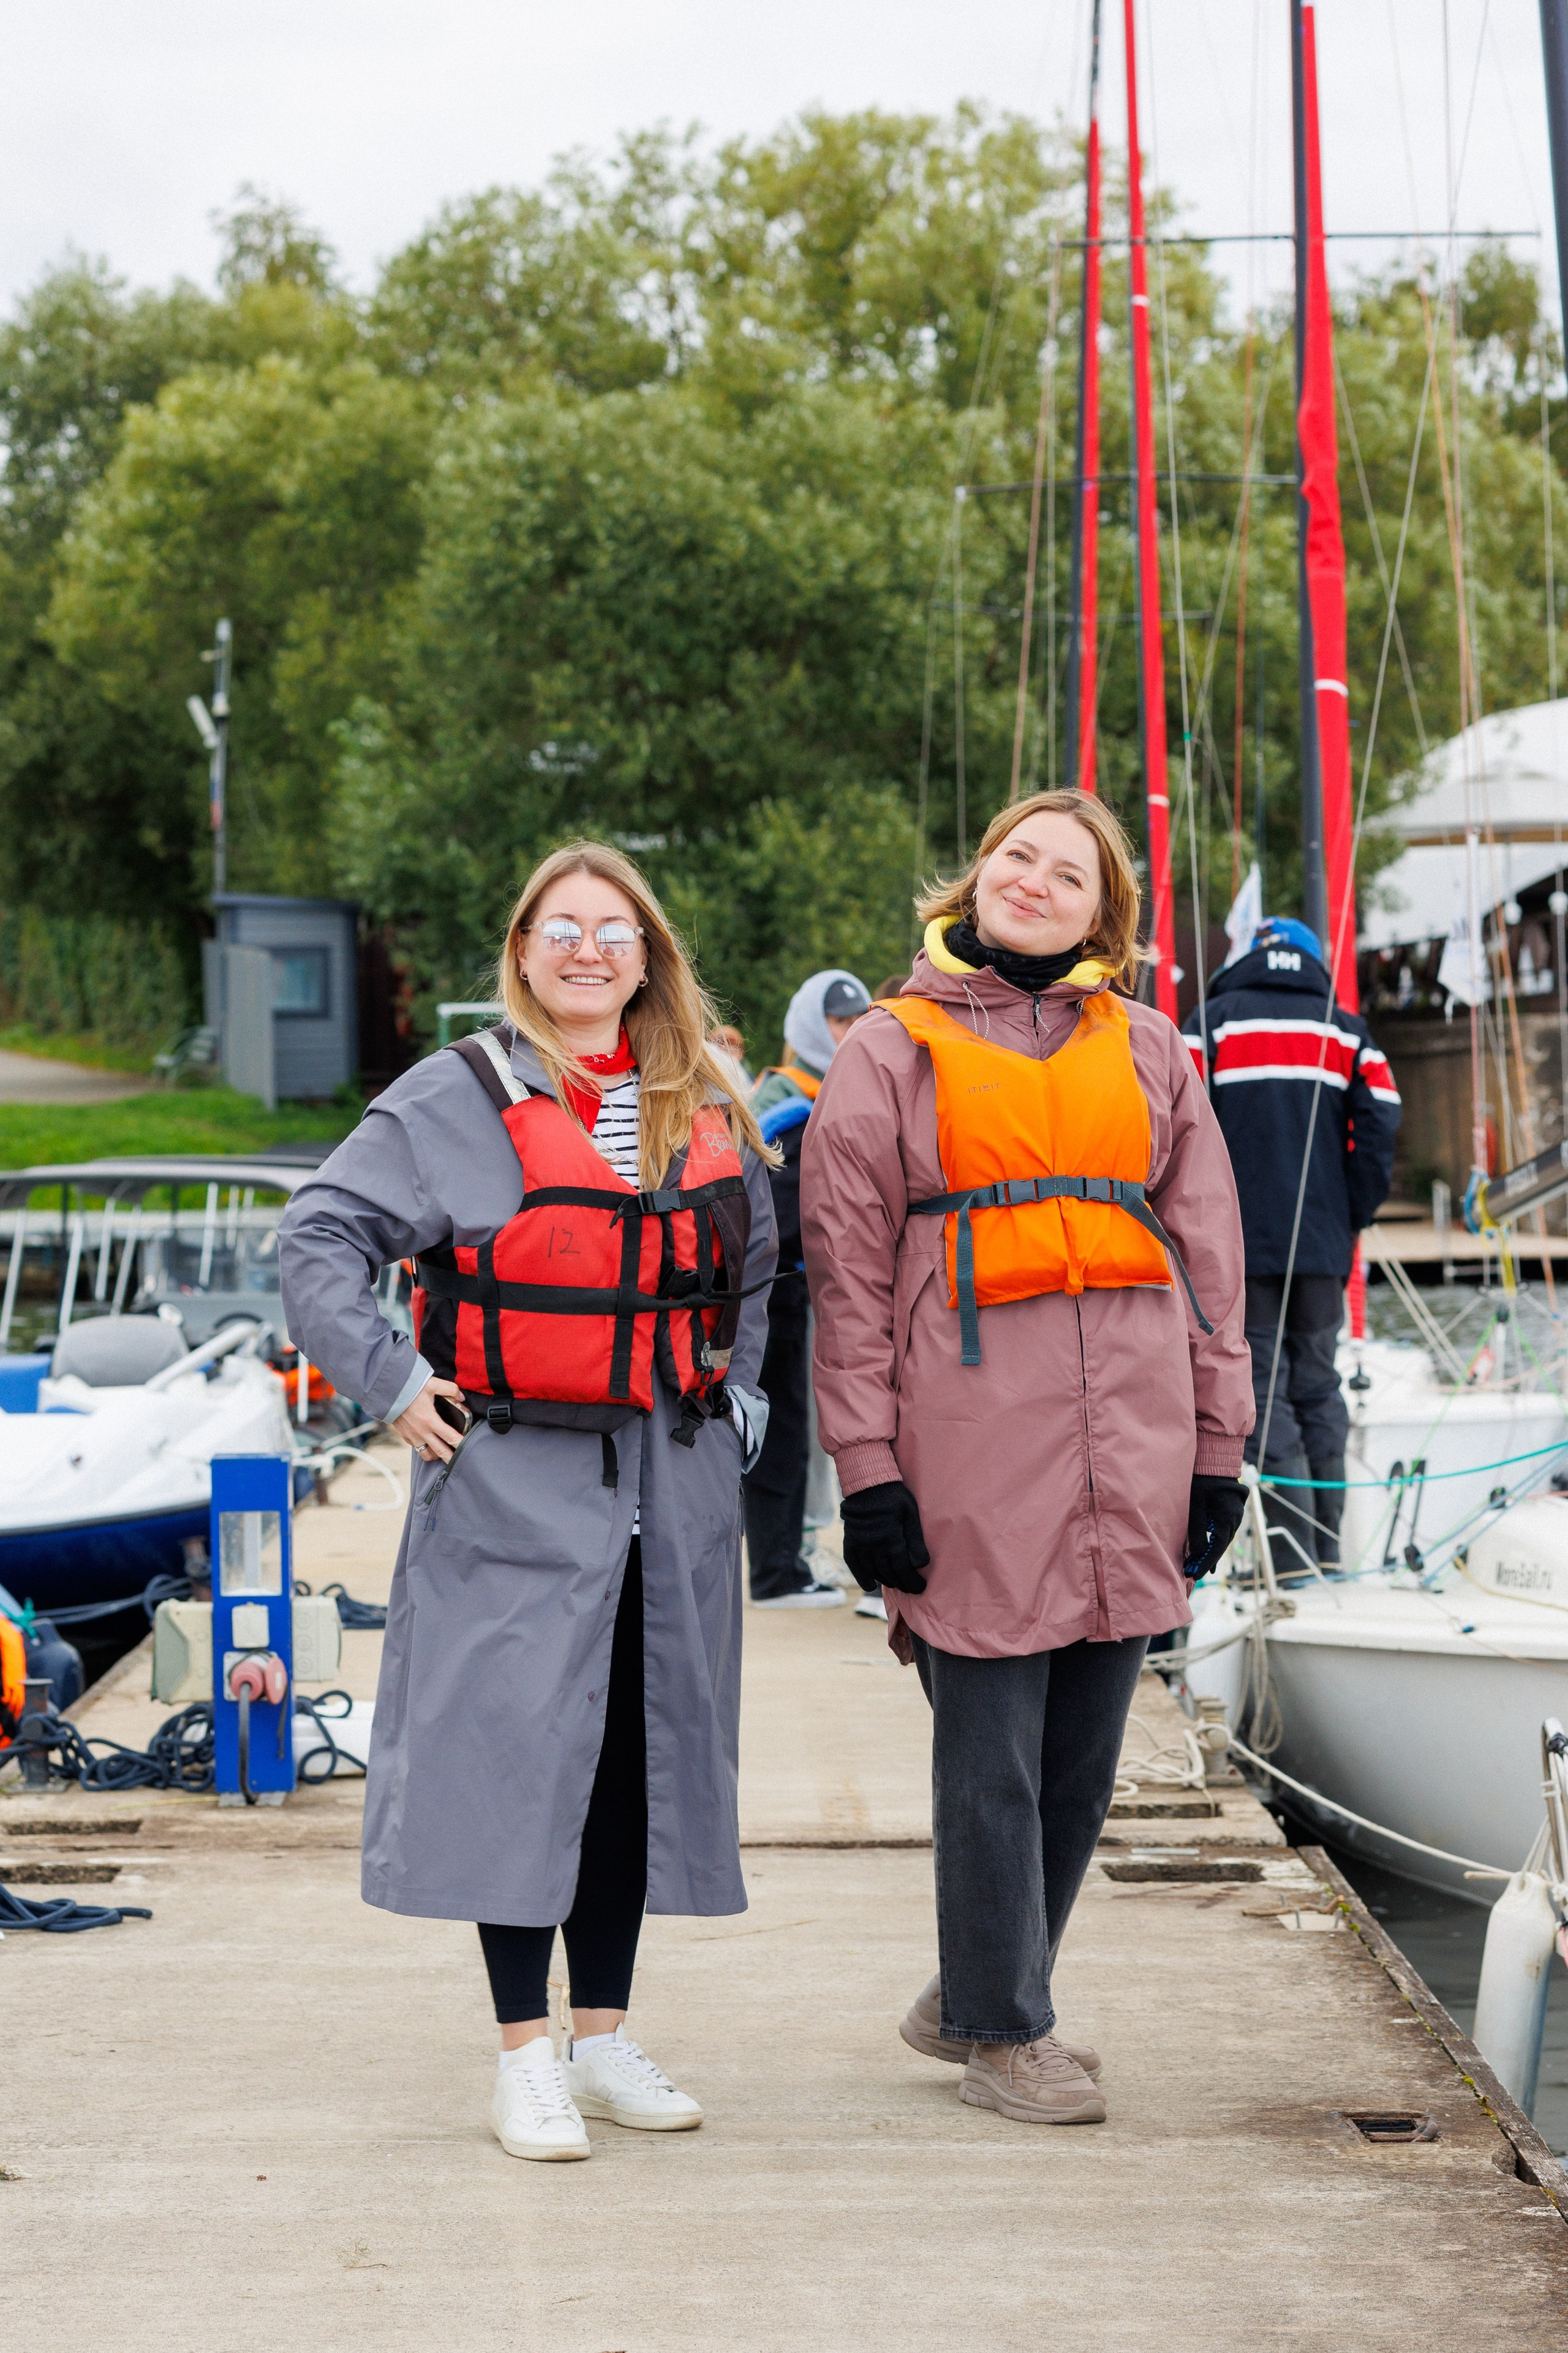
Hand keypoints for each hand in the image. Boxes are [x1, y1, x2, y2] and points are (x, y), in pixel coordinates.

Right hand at [393, 1376, 466, 1463]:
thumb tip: (461, 1397)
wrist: (387, 1392)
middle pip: (440, 1451)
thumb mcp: (432, 1384)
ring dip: (437, 1455)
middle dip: (451, 1458)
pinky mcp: (405, 1436)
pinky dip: (424, 1449)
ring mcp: (412, 1436)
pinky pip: (417, 1448)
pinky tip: (429, 1444)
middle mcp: (422, 1432)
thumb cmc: (410, 1388)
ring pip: (427, 1454)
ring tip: (443, 1453)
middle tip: (459, 1461)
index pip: (450, 1437)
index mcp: (431, 1421)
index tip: (468, 1448)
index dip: (461, 1444)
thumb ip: (450, 1389)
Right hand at [839, 1481, 930, 1595]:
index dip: (913, 1582)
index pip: (904, 1570)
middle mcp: (874, 1547)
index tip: (921, 1588)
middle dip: (902, 1584)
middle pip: (889, 1574)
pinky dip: (861, 1577)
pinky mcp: (850, 1541)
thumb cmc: (894, 1498)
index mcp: (891, 1540)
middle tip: (911, 1588)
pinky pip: (853, 1564)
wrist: (868, 1484)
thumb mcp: (911, 1515)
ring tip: (896, 1584)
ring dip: (885, 1581)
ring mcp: (860, 1545)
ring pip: (873, 1571)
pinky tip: (870, 1585)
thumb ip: (916, 1540)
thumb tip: (922, 1564)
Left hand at [1185, 1475, 1246, 1583]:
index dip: (1205, 1564)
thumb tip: (1197, 1554)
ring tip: (1196, 1564)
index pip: (1216, 1549)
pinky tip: (1206, 1549)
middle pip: (1221, 1546)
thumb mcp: (1195, 1506)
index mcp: (1227, 1519)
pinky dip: (1215, 1541)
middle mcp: (1235, 1520)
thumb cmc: (1202, 1481)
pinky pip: (1224, 1532)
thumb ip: (1197, 1531)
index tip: (1194, 1575)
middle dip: (1206, 1560)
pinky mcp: (1233, 1512)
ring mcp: (1237, 1516)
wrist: (1214, 1461)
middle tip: (1191, 1572)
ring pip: (1223, 1540)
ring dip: (1211, 1551)